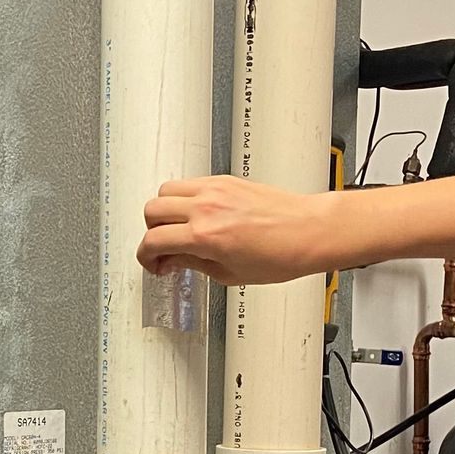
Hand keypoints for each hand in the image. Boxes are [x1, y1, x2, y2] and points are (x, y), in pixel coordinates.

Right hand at [137, 175, 341, 284]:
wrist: (309, 231)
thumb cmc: (282, 253)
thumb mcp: (230, 273)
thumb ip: (193, 264)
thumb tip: (174, 261)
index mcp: (205, 236)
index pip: (153, 240)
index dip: (145, 257)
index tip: (153, 263)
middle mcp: (206, 207)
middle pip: (152, 210)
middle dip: (151, 231)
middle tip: (163, 247)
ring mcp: (215, 189)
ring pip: (165, 190)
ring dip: (164, 210)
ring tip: (177, 228)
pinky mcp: (225, 180)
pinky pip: (189, 183)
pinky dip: (184, 198)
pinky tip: (196, 214)